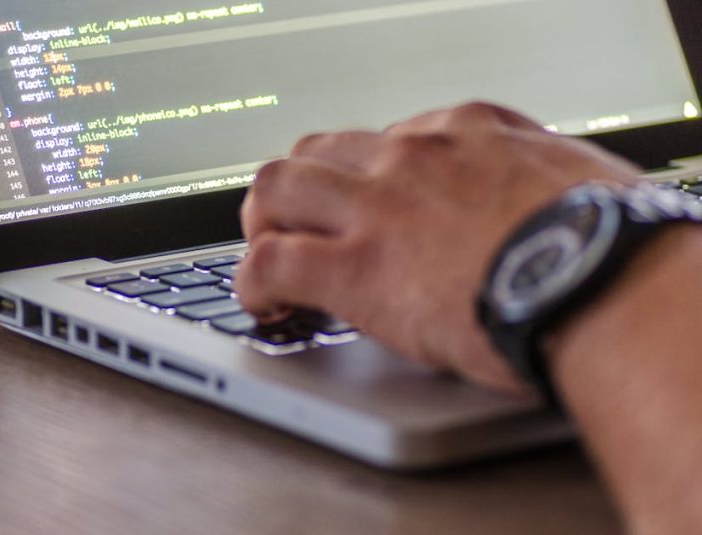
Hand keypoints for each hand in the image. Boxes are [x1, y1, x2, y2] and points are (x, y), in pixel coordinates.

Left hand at [236, 102, 640, 391]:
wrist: (606, 285)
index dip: (364, 181)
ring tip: (268, 261)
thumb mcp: (579, 178)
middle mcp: (410, 157)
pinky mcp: (354, 269)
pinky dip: (252, 284)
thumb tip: (537, 196)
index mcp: (465, 132)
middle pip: (317, 152)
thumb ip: (538, 177)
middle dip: (297, 191)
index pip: (384, 141)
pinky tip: (265, 307)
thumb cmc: (611, 243)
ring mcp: (376, 208)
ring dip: (262, 225)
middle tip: (297, 228)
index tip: (364, 211)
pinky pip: (269, 263)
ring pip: (276, 190)